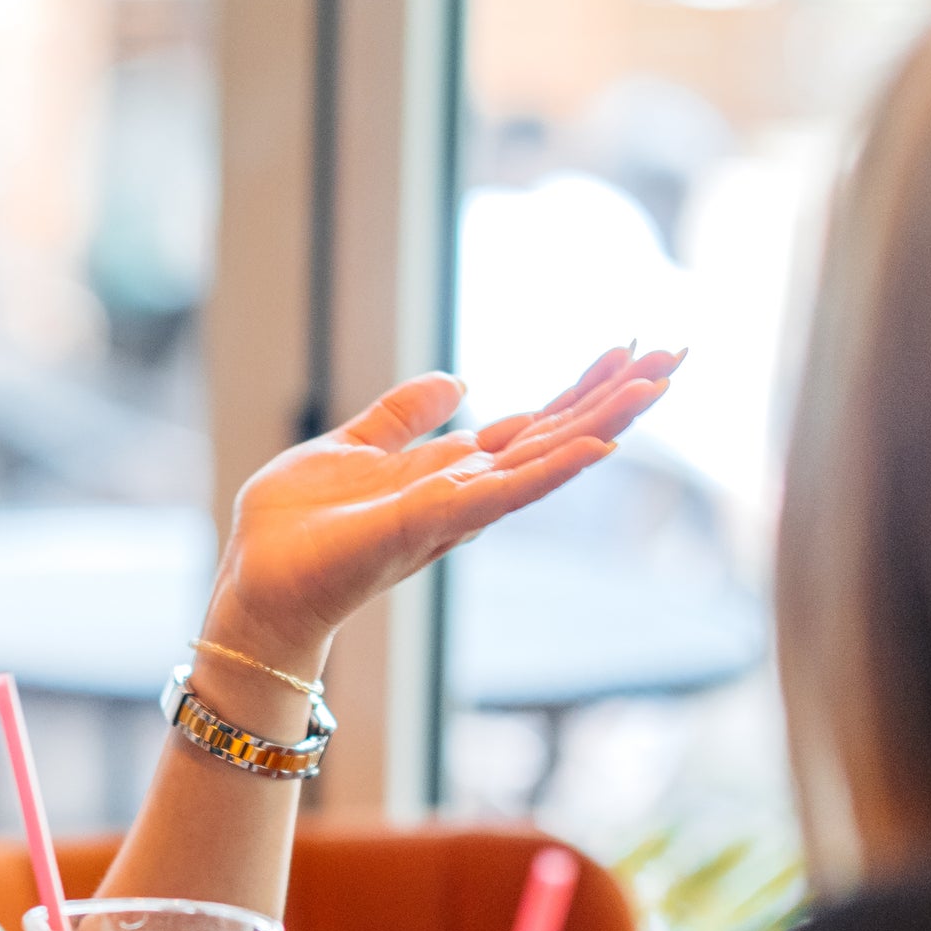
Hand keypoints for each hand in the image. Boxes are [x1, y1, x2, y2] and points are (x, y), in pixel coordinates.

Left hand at [202, 345, 679, 672]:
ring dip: (603, 425)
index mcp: (450, 472)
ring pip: (545, 461)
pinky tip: (595, 450)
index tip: (629, 349)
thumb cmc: (294, 528)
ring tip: (657, 385)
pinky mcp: (427, 524)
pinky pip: (502, 495)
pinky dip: (550, 472)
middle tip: (676, 354)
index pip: (531, 425)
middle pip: (555, 438)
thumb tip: (457, 380)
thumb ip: (402, 415)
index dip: (579, 388)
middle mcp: (465, 493)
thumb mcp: (350, 446)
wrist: (254, 581)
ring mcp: (453, 511)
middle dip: (614, 398)